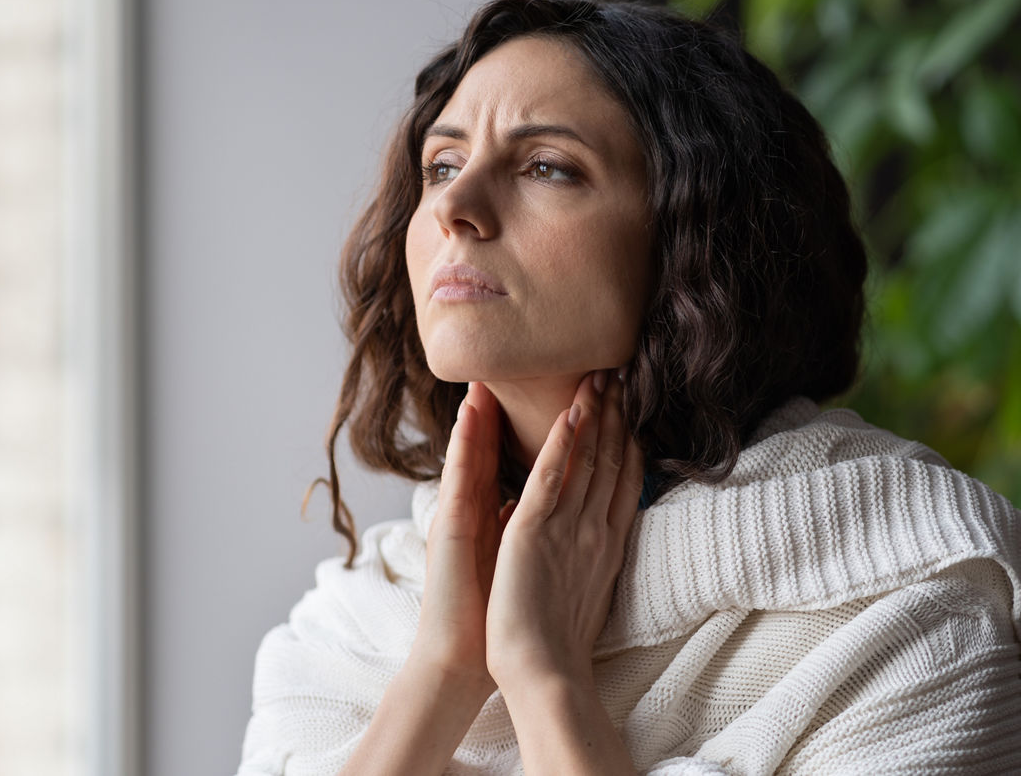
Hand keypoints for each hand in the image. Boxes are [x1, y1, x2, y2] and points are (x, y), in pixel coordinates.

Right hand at [407, 380, 515, 697]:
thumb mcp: (516, 561)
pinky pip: (465, 474)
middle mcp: (475, 507)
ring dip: (486, 407)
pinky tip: (476, 411)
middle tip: (539, 361)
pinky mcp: (451, 527)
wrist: (461, 659)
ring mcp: (460, 514)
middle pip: (496, 441)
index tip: (569, 387)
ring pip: (475, 449)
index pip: (520, 456)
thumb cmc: (492, 619)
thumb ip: (520, 527)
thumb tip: (534, 503)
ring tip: (496, 368)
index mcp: (496, 513)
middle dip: (513, 400)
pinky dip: (470, 441)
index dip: (539, 421)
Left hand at [486, 368, 644, 690]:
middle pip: (610, 460)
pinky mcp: (534, 533)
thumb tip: (600, 533)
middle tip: (622, 373)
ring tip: (599, 376)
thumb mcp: (586, 586)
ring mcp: (567, 529)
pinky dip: (561, 446)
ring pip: (585, 461)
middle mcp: (594, 529)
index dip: (628, 439)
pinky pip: (550, 480)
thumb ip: (594, 553)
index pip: (623, 479)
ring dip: (593, 415)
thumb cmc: (557, 641)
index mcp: (605, 543)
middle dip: (616, 415)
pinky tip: (570, 414)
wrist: (543, 674)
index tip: (633, 405)